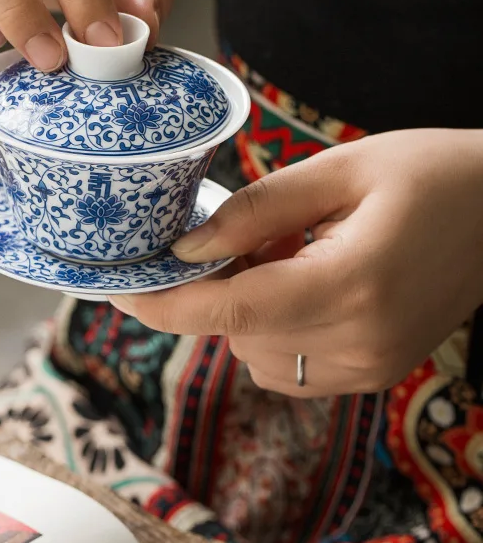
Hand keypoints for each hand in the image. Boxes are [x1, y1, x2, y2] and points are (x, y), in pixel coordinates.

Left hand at [110, 129, 482, 396]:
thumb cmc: (428, 173)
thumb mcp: (337, 170)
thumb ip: (255, 211)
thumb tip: (186, 249)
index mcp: (350, 284)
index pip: (231, 311)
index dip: (163, 305)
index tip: (114, 290)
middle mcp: (361, 342)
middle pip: (237, 334)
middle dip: (215, 288)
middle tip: (241, 232)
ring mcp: (371, 367)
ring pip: (257, 356)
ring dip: (245, 309)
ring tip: (289, 250)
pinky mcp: (375, 372)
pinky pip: (289, 367)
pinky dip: (273, 328)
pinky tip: (303, 279)